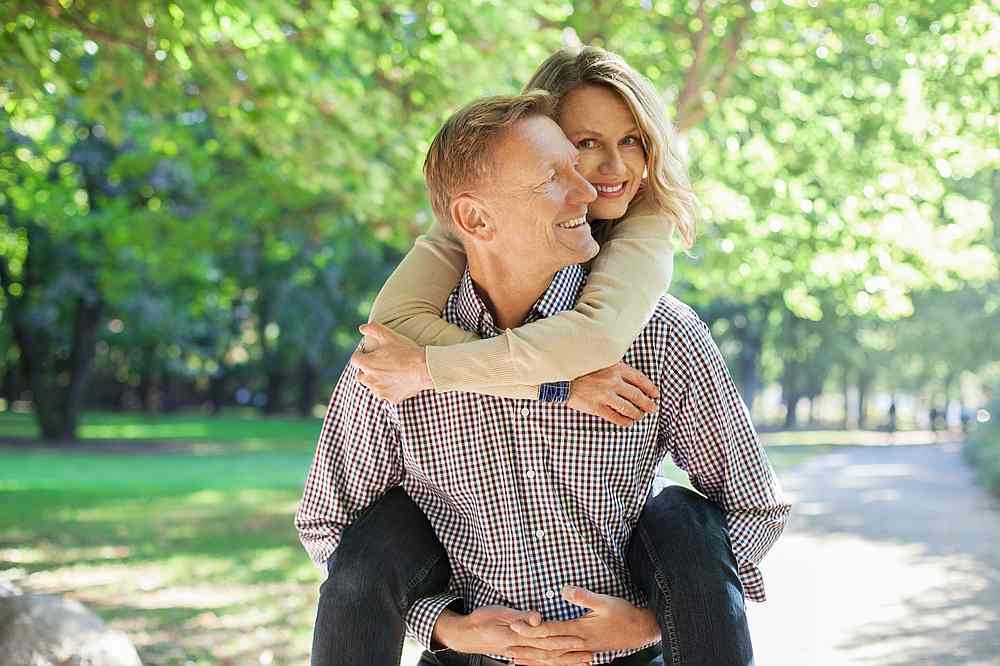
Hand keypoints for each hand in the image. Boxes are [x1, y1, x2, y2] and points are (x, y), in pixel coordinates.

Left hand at [351, 323, 432, 402]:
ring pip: (372, 386)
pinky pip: (386, 394)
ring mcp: (380, 391)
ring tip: (389, 373)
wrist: (425, 369)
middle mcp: (370, 380)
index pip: (355, 359)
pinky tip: (398, 382)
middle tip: (379, 364)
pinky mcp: (391, 399)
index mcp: (367, 364)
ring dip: (376, 380)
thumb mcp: (389, 335)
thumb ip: (372, 328)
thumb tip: (361, 328)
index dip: (362, 354)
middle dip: (366, 370)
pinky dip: (389, 389)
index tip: (369, 353)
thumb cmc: (406, 351)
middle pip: (360, 375)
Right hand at [433, 606, 594, 665]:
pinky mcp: (517, 654)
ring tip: (584, 661)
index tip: (581, 638)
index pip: (545, 639)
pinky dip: (552, 664)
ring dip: (565, 662)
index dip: (564, 640)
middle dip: (570, 655)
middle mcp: (520, 648)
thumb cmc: (480, 619)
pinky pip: (538, 662)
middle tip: (589, 654)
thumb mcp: (499, 612)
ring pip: (546, 660)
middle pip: (550, 653)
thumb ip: (519, 615)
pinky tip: (562, 664)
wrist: (465, 634)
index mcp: (517, 636)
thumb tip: (538, 618)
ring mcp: (519, 653)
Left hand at [510, 586, 659, 653]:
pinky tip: (541, 663)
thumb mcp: (605, 601)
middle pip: (546, 648)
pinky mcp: (585, 653)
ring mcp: (582, 651)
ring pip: (553, 658)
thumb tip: (564, 590)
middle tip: (506, 645)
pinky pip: (563, 661)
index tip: (514, 625)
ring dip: (534, 659)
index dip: (530, 629)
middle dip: (526, 646)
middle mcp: (578, 645)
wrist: (640, 630)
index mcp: (579, 631)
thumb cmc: (623, 614)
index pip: (549, 631)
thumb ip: (583, 596)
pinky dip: (549, 663)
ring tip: (516, 659)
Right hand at [567, 362, 658, 426]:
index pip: (640, 379)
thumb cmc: (580, 367)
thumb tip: (628, 377)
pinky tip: (628, 422)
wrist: (560, 376)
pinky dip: (624, 421)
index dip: (650, 388)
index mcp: (616, 367)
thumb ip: (614, 366)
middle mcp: (613, 381)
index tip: (655, 394)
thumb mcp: (599, 359)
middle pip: (637, 395)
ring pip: (628, 408)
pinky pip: (615, 417)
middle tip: (653, 408)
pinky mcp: (597, 407)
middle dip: (648, 404)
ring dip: (637, 414)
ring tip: (640, 416)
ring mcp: (605, 395)